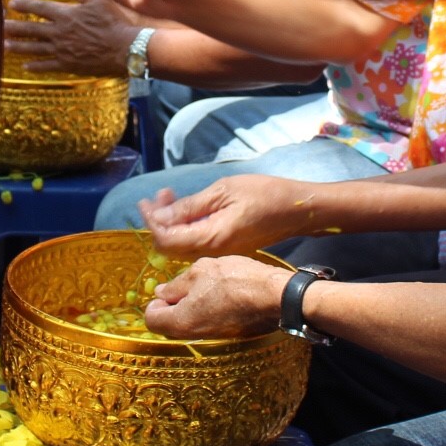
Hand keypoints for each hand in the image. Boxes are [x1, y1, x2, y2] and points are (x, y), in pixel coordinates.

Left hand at [6, 0, 139, 76]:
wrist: (125, 49)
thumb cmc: (114, 22)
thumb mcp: (98, 0)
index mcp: (66, 15)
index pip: (39, 8)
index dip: (24, 5)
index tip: (10, 4)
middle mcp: (60, 33)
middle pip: (31, 29)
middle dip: (13, 27)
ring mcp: (62, 51)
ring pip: (34, 48)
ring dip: (18, 47)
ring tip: (4, 45)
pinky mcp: (68, 65)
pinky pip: (47, 66)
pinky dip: (35, 66)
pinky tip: (25, 67)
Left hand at [141, 175, 316, 256]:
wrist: (299, 210)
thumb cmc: (265, 195)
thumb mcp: (224, 192)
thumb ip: (190, 207)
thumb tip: (159, 216)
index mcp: (211, 239)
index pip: (166, 240)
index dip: (151, 221)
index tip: (146, 201)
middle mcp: (212, 253)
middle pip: (170, 247)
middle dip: (159, 220)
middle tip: (160, 195)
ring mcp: (220, 253)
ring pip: (182, 245)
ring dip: (171, 221)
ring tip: (172, 196)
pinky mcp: (227, 248)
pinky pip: (196, 243)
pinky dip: (186, 226)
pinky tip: (190, 207)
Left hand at [144, 255, 285, 339]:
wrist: (275, 296)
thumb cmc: (235, 280)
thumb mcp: (199, 271)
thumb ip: (175, 284)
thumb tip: (161, 293)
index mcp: (180, 322)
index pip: (151, 319)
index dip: (155, 302)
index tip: (169, 288)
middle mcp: (193, 336)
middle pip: (169, 324)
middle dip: (173, 305)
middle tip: (187, 285)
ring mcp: (211, 337)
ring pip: (189, 323)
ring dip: (191, 306)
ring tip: (206, 286)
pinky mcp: (228, 334)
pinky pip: (207, 324)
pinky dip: (207, 311)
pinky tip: (221, 294)